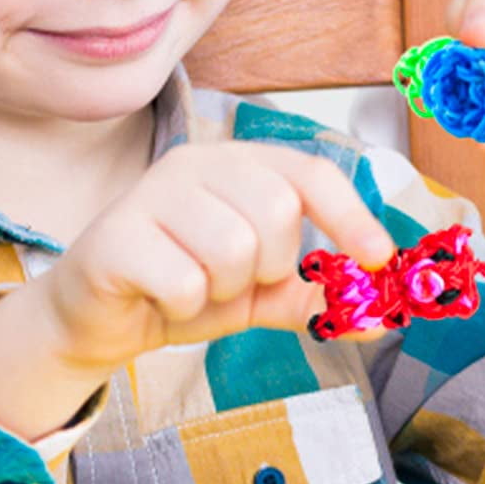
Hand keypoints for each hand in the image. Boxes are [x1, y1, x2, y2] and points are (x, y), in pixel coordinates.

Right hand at [34, 142, 396, 374]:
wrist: (100, 320)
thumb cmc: (183, 289)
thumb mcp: (262, 294)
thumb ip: (317, 298)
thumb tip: (385, 318)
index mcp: (239, 163)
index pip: (312, 173)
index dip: (352, 216)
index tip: (378, 259)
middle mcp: (196, 163)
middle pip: (278, 211)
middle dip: (271, 266)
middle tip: (237, 280)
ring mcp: (152, 193)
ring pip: (233, 247)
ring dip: (224, 289)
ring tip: (197, 288)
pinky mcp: (116, 234)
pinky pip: (184, 280)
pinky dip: (184, 305)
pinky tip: (162, 298)